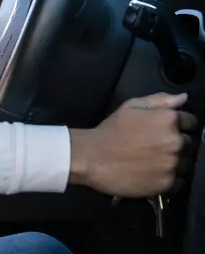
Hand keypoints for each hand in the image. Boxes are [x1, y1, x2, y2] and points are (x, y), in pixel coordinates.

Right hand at [69, 93, 197, 197]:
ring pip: (186, 163)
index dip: (179, 125)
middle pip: (189, 143)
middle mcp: (175, 141)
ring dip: (175, 162)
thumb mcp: (130, 106)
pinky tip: (153, 174)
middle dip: (176, 144)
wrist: (92, 157)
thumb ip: (159, 100)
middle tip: (156, 147)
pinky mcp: (167, 183)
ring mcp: (172, 164)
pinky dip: (170, 178)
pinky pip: (179, 181)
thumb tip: (183, 98)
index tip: (164, 131)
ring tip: (154, 162)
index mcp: (168, 120)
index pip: (190, 122)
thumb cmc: (110, 130)